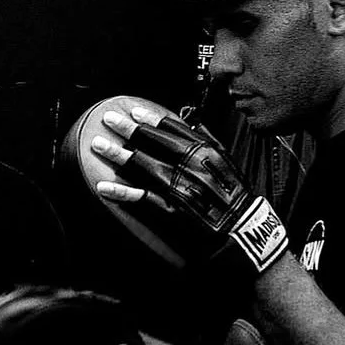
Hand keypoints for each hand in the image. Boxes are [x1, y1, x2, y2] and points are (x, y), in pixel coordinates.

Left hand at [90, 103, 288, 273]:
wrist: (245, 233)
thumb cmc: (238, 200)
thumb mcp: (230, 164)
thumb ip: (211, 142)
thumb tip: (195, 124)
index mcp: (206, 152)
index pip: (173, 128)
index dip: (150, 119)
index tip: (134, 111)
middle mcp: (191, 166)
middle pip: (152, 142)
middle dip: (127, 129)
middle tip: (108, 118)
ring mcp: (180, 188)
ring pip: (142, 165)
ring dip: (117, 154)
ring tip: (98, 144)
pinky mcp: (171, 211)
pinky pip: (141, 198)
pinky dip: (121, 192)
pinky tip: (103, 186)